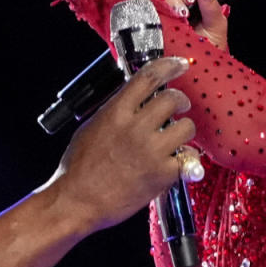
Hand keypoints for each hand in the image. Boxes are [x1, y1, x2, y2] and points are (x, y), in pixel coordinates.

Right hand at [50, 56, 195, 232]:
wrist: (76, 202)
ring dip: (184, 129)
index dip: (169, 66)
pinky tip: (177, 161)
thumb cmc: (79, 168)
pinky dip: (186, 158)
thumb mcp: (93, 126)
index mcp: (116, 112)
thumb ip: (117, 110)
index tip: (180, 64)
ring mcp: (151, 151)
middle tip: (180, 106)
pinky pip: (189, 157)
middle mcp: (135, 128)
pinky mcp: (161, 175)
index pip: (149, 77)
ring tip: (176, 137)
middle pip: (173, 98)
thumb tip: (135, 99)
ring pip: (186, 127)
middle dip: (181, 101)